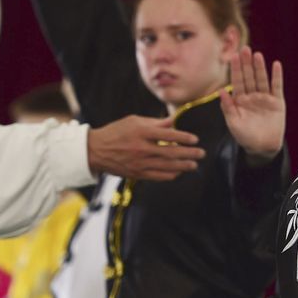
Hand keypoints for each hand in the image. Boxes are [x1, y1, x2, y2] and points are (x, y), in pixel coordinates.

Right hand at [87, 115, 204, 180]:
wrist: (96, 150)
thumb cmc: (116, 132)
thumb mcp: (134, 121)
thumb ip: (155, 123)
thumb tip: (173, 121)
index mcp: (142, 132)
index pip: (168, 135)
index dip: (184, 137)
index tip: (195, 139)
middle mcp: (142, 148)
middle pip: (171, 152)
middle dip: (189, 153)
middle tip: (201, 153)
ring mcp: (140, 163)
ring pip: (167, 166)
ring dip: (183, 166)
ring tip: (194, 165)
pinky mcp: (137, 174)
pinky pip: (158, 176)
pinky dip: (170, 175)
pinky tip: (179, 172)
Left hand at [219, 47, 284, 164]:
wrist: (262, 148)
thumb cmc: (245, 136)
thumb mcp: (233, 123)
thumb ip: (227, 107)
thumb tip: (221, 91)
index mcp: (240, 99)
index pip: (237, 81)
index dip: (235, 69)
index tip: (233, 56)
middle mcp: (252, 95)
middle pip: (249, 76)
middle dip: (247, 63)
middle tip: (245, 49)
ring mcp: (265, 98)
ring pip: (262, 79)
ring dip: (260, 67)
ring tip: (257, 55)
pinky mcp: (277, 102)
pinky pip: (277, 87)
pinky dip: (277, 76)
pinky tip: (276, 65)